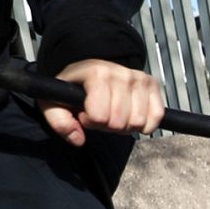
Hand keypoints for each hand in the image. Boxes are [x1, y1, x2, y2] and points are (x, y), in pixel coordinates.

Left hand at [39, 59, 163, 145]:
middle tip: (100, 114)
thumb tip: (78, 138)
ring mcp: (140, 78)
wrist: (92, 70)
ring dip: (125, 126)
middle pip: (119, 122)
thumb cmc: (74, 87)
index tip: (84, 112)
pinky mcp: (153, 85)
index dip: (90, 121)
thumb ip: (59, 122)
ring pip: (137, 122)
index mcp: (96, 73)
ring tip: (114, 113)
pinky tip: (130, 116)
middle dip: (107, 126)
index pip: (100, 116)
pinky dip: (144, 124)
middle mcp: (121, 73)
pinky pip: (156, 117)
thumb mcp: (53, 102)